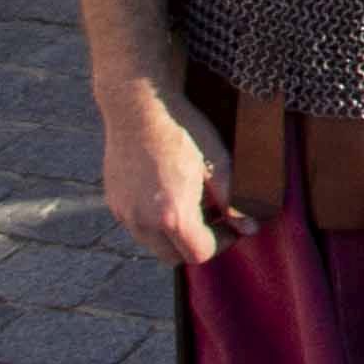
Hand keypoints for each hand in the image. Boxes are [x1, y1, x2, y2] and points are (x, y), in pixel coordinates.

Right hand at [99, 82, 243, 268]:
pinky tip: (168, 194)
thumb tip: (249, 227)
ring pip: (153, 244)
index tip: (232, 226)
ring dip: (174, 236)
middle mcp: (143, 222)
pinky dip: (155, 223)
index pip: (199, 253)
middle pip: (174, 257)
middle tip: (215, 219)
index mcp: (172, 216)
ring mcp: (125, 213)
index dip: (222, 243)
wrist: (139, 107)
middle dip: (197, 244)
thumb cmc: (183, 131)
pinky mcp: (114, 203)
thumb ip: (234, 201)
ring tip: (192, 204)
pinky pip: (137, 227)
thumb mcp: (218, 163)